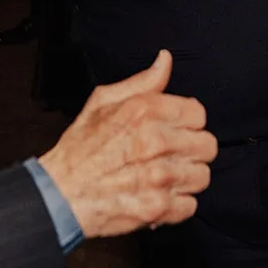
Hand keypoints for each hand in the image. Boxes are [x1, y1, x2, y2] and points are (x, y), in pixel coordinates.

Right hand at [38, 50, 216, 237]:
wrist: (59, 193)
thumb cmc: (80, 148)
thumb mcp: (103, 101)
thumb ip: (142, 82)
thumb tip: (165, 60)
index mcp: (145, 111)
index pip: (199, 113)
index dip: (187, 122)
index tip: (175, 130)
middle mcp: (156, 142)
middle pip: (208, 145)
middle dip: (192, 150)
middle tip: (171, 155)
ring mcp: (159, 177)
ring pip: (202, 176)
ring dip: (186, 178)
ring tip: (164, 177)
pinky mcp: (157, 207)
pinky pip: (190, 205)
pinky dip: (176, 205)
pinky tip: (158, 196)